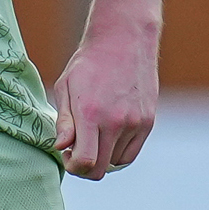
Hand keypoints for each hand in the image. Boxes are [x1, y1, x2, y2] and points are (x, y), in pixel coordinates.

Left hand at [51, 0, 161, 179]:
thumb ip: (64, 122)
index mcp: (90, 114)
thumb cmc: (89, 63)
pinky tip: (108, 137)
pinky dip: (118, 153)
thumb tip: (60, 148)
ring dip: (102, 156)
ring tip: (94, 136)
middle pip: (100, 169)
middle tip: (76, 151)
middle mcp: (115, 122)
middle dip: (84, 167)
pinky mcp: (147, 122)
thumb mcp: (66, 87)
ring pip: (115, 162)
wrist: (124, 40)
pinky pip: (130, 154)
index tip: (67, 153)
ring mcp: (134, 123)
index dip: (72, 166)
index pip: (85, 162)